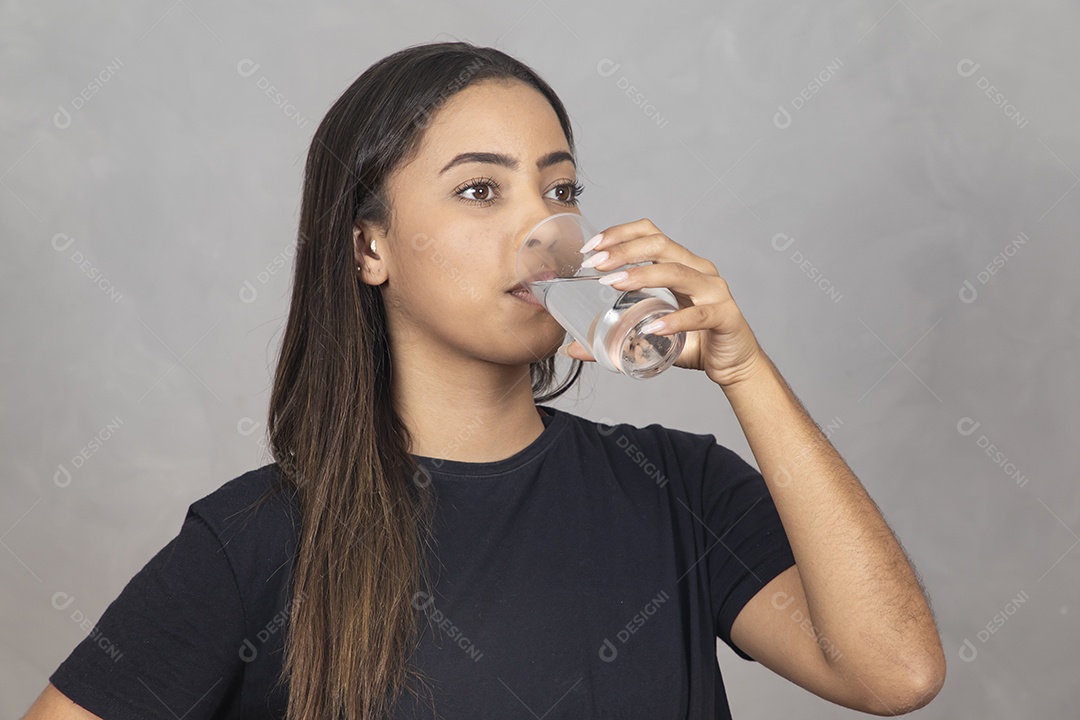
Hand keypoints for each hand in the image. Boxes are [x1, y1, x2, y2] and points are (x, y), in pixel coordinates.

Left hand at [560, 218, 765, 387]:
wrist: (734, 365)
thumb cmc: (694, 342)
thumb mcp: (649, 335)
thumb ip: (614, 337)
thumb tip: (571, 348)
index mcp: (682, 264)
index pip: (651, 234)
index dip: (620, 233)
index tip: (590, 247)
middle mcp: (700, 270)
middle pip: (661, 245)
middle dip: (624, 250)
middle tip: (595, 264)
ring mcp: (715, 291)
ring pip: (678, 273)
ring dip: (643, 275)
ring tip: (614, 284)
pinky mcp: (725, 317)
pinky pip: (699, 315)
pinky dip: (674, 320)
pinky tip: (652, 328)